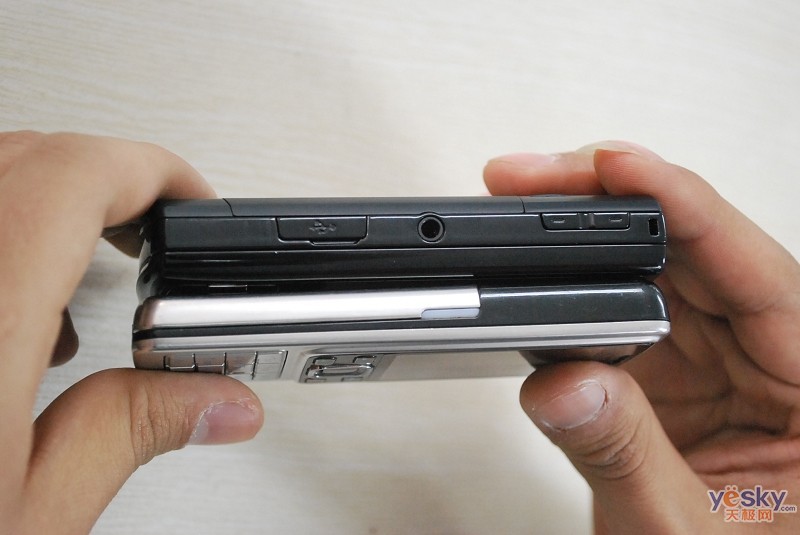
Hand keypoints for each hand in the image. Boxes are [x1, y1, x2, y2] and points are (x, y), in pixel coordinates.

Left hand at [0, 132, 262, 534]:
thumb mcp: (28, 515)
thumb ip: (128, 437)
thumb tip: (222, 403)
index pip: (75, 175)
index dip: (154, 172)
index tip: (196, 204)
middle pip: (27, 158)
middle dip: (109, 181)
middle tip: (155, 231)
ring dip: (42, 205)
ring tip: (80, 284)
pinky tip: (13, 320)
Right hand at [485, 142, 799, 532]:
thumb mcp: (688, 534)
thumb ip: (625, 458)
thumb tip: (560, 383)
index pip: (754, 270)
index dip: (678, 203)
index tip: (611, 166)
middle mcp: (774, 359)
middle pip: (695, 249)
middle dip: (608, 206)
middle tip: (536, 183)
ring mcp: (722, 362)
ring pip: (655, 271)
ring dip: (587, 243)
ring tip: (528, 225)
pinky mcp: (676, 373)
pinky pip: (625, 312)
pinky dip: (576, 294)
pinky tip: (541, 279)